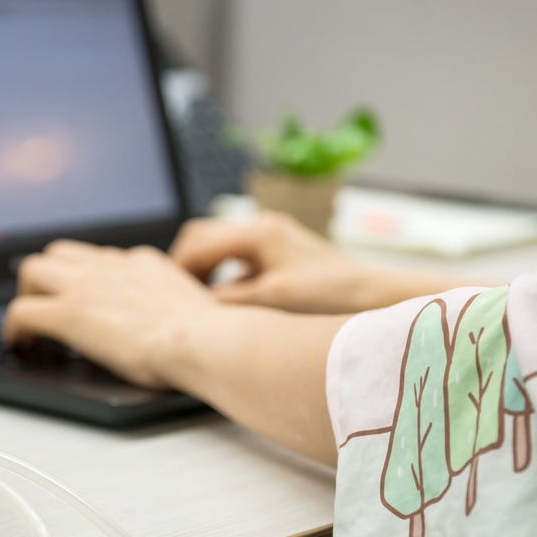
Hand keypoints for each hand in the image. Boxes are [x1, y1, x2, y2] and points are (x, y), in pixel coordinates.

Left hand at [3, 239, 217, 388]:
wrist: (204, 341)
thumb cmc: (209, 336)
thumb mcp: (194, 306)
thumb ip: (176, 305)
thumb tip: (181, 323)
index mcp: (141, 262)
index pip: (100, 258)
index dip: (85, 279)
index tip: (85, 298)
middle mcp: (110, 266)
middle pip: (59, 253)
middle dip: (48, 278)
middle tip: (50, 307)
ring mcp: (86, 286)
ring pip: (32, 270)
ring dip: (28, 295)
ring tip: (31, 326)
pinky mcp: (69, 313)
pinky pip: (21, 311)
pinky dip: (14, 328)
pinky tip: (20, 345)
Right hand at [170, 210, 374, 312]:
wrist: (372, 297)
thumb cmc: (330, 296)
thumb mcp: (271, 302)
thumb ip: (228, 302)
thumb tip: (193, 309)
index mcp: (257, 232)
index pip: (197, 244)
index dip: (176, 270)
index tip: (164, 296)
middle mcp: (262, 227)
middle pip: (203, 237)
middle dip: (185, 265)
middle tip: (172, 296)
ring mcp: (271, 237)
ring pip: (219, 246)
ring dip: (203, 270)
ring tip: (193, 300)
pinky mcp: (280, 252)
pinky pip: (238, 258)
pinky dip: (223, 275)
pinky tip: (224, 301)